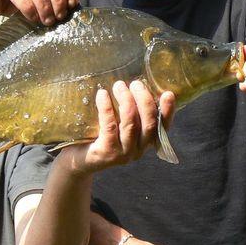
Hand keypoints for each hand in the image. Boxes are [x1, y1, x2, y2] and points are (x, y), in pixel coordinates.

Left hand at [60, 81, 175, 173]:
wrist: (77, 161)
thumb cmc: (99, 136)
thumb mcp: (119, 125)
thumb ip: (130, 112)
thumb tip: (134, 83)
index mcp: (145, 142)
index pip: (163, 127)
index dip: (168, 111)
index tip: (168, 94)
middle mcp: (138, 150)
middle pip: (149, 123)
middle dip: (144, 100)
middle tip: (135, 83)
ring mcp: (123, 154)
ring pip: (131, 124)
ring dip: (126, 100)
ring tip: (119, 85)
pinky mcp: (106, 153)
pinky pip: (110, 126)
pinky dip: (107, 108)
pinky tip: (102, 94)